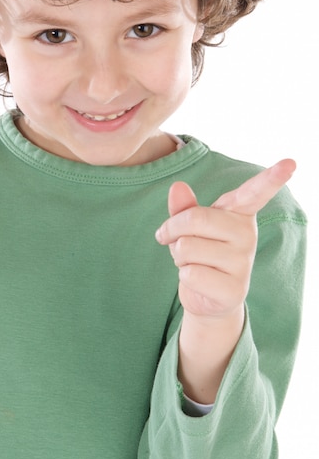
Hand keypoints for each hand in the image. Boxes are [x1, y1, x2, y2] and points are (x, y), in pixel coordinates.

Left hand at [155, 159, 295, 319]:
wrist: (206, 296)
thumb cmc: (199, 251)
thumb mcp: (188, 226)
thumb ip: (183, 207)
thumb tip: (177, 187)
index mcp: (239, 213)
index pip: (256, 192)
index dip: (272, 177)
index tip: (290, 162)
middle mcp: (248, 234)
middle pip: (196, 219)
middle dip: (171, 229)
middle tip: (169, 237)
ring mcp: (244, 263)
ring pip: (187, 248)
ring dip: (178, 256)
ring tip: (192, 262)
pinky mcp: (235, 290)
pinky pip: (190, 274)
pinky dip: (183, 276)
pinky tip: (199, 280)